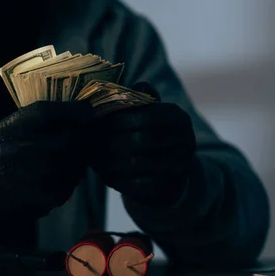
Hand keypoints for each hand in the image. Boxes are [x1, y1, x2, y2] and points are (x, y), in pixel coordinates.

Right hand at [0, 101, 93, 229]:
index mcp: (11, 129)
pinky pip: (70, 183)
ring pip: (73, 163)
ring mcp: (29, 178)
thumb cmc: (7, 151)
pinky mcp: (40, 198)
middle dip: (86, 135)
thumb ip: (40, 117)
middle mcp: (18, 152)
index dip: (72, 110)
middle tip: (92, 133)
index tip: (88, 110)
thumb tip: (81, 108)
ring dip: (82, 157)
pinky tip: (68, 172)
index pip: (45, 113)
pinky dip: (74, 176)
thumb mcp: (12, 127)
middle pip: (66, 139)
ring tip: (79, 153)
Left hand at [92, 83, 196, 205]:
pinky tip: (102, 173)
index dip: (119, 119)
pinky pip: (136, 185)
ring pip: (136, 163)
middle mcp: (185, 141)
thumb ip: (134, 98)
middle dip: (110, 140)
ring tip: (90, 156)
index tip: (96, 122)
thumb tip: (115, 86)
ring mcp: (179, 167)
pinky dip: (115, 178)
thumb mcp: (147, 112)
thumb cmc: (149, 135)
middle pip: (141, 140)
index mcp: (179, 118)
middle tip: (88, 142)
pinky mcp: (168, 189)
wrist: (167, 175)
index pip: (148, 115)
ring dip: (108, 160)